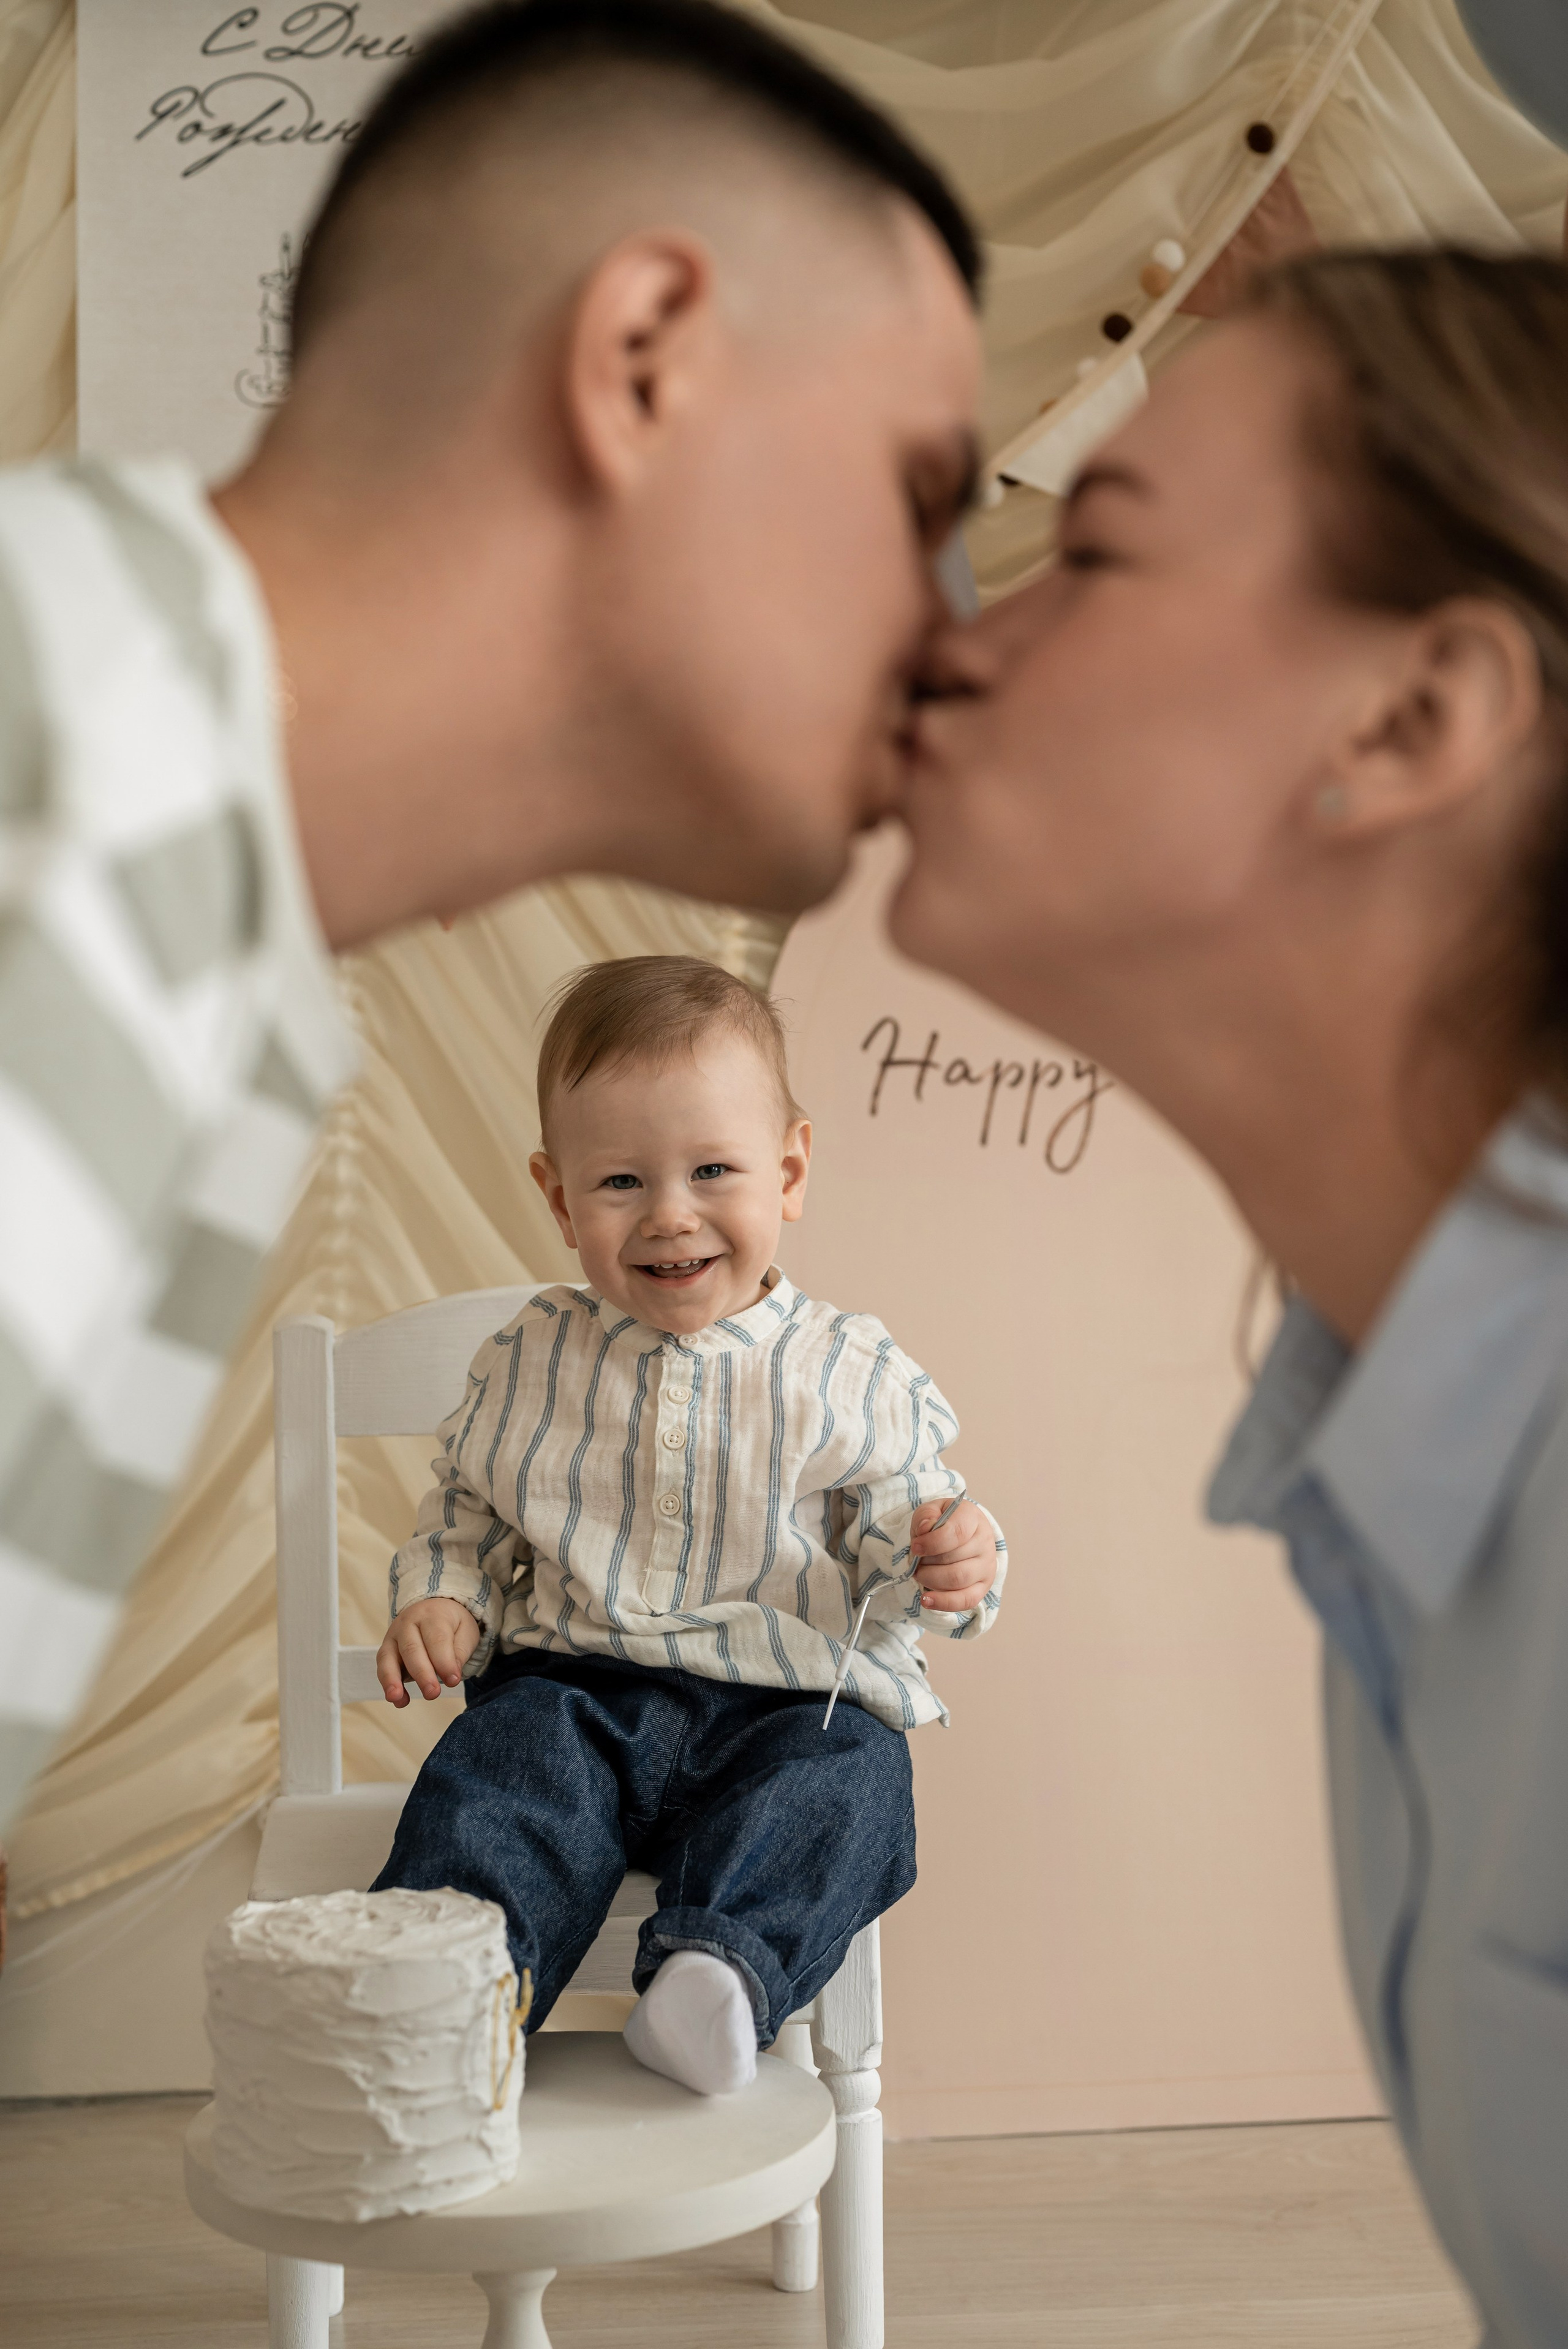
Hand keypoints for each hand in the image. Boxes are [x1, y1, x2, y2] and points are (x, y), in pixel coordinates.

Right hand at [376, 1597, 480, 1704]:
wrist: (433, 1610)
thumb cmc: (451, 1625)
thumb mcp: (465, 1632)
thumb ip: (460, 1652)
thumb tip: (452, 1675)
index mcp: (433, 1615)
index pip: (437, 1639)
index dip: (444, 1662)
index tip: (453, 1681)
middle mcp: (408, 1622)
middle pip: (412, 1649)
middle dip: (422, 1674)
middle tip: (432, 1693)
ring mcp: (393, 1636)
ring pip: (388, 1657)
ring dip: (392, 1680)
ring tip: (397, 1698)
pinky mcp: (385, 1650)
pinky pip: (383, 1667)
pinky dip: (388, 1685)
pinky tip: (399, 1700)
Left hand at [910, 1497, 995, 1613]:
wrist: (960, 1534)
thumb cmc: (943, 1522)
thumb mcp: (931, 1510)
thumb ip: (926, 1516)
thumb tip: (924, 1529)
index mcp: (973, 1518)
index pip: (957, 1533)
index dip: (932, 1543)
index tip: (915, 1547)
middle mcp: (985, 1542)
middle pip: (953, 1559)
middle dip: (927, 1562)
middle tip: (916, 1561)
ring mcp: (986, 1566)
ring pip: (957, 1580)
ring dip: (931, 1579)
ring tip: (920, 1574)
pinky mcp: (982, 1587)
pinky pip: (965, 1600)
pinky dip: (943, 1603)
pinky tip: (926, 1600)